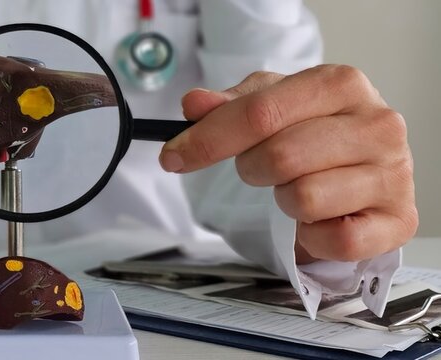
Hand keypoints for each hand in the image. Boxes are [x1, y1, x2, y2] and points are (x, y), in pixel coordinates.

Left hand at [160, 65, 417, 263]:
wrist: (363, 171)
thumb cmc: (313, 132)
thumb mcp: (269, 107)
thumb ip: (229, 105)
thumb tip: (194, 104)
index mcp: (341, 84)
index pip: (258, 112)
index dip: (206, 139)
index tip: (173, 156)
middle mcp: (377, 124)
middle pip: (279, 156)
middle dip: (252, 169)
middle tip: (260, 169)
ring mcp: (394, 173)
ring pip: (304, 198)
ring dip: (284, 202)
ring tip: (298, 188)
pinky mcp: (399, 220)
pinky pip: (334, 240)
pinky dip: (312, 236)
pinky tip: (319, 218)